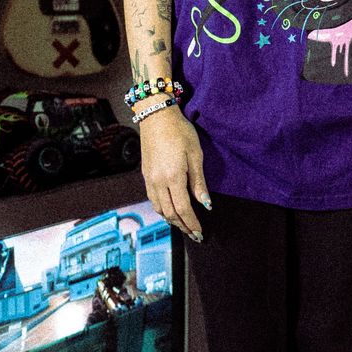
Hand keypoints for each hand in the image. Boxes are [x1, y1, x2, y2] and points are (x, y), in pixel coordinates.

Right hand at [139, 106, 210, 239]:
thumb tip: (205, 203)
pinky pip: (153, 200)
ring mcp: (150, 179)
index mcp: (173, 177)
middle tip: (194, 235)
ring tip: (184, 225)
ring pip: (159, 209)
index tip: (200, 232)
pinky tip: (170, 211)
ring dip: (172, 220)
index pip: (183, 209)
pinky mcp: (146, 175)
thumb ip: (199, 182)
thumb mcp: (195, 154)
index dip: (192, 223)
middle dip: (183, 226)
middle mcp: (158, 182)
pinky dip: (163, 210)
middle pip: (170, 213)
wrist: (156, 116)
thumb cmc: (179, 132)